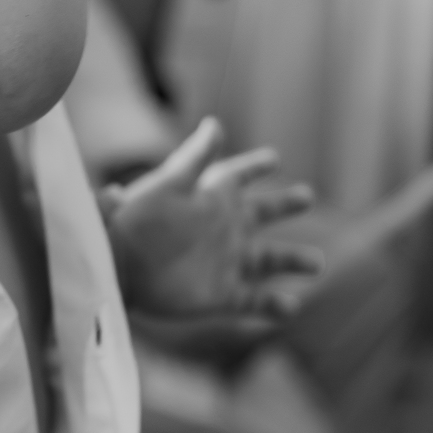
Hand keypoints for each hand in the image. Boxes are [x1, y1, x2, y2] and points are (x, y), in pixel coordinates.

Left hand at [102, 118, 321, 341]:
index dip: (255, 166)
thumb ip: (194, 159)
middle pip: (263, 213)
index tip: (274, 159)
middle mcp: (223, 228)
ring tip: (317, 263)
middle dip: (285, 204)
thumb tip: (215, 124)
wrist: (115, 267)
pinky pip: (255, 302)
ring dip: (293, 260)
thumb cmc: (135, 222)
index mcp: (211, 197)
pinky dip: (274, 306)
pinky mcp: (221, 296)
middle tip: (306, 196)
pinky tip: (291, 307)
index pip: (238, 175)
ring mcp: (225, 262)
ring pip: (269, 260)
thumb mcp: (170, 185)